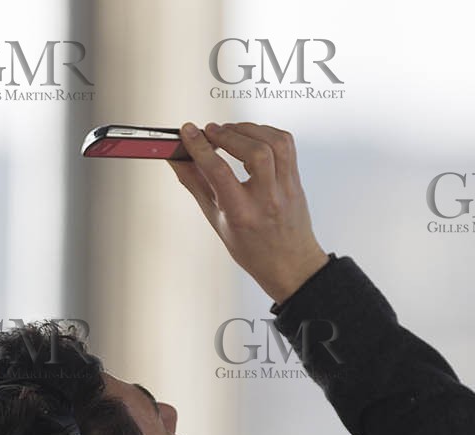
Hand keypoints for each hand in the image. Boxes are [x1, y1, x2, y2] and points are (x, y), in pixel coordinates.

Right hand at [168, 121, 328, 303]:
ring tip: (229, 131)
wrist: (290, 265)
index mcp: (242, 215)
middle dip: (227, 135)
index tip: (188, 131)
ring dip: (248, 130)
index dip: (200, 147)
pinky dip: (266, 133)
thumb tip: (177, 161)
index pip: (219, 172)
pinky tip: (250, 137)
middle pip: (253, 152)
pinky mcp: (296, 180)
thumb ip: (197, 186)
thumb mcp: (217, 222)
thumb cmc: (252, 249)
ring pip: (274, 143)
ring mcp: (286, 188)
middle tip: (209, 131)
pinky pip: (286, 145)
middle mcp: (267, 199)